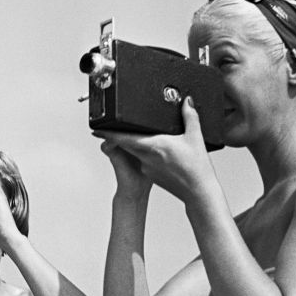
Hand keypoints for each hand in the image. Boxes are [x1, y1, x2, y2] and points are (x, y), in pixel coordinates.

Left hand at [94, 98, 213, 201]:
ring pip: (136, 152)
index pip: (125, 137)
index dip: (109, 133)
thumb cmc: (197, 168)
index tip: (97, 129)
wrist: (198, 192)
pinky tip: (160, 154)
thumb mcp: (195, 138)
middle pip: (127, 143)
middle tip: (116, 127)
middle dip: (122, 135)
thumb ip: (190, 117)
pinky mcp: (150, 174)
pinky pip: (144, 161)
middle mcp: (146, 157)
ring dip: (137, 145)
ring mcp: (147, 167)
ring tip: (151, 139)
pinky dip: (147, 155)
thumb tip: (187, 103)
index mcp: (154, 146)